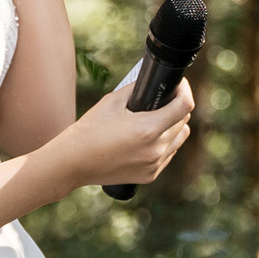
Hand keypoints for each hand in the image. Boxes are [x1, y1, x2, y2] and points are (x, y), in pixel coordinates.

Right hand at [50, 75, 192, 190]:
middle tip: (162, 100)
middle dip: (177, 107)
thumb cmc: (90, 130)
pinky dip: (165, 144)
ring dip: (174, 126)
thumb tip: (154, 81)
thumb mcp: (112, 101)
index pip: (185, 106)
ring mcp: (154, 165)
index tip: (179, 85)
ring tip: (156, 119)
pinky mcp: (150, 176)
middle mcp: (155, 149)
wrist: (73, 163)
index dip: (184, 91)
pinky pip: (169, 154)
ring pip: (180, 139)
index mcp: (148, 129)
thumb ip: (137, 89)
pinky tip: (148, 138)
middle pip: (184, 122)